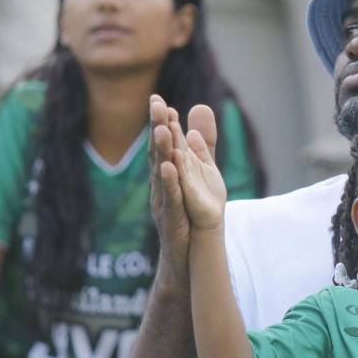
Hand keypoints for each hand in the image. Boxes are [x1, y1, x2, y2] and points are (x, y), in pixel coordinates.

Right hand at [150, 96, 217, 279]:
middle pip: (157, 153)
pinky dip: (168, 183)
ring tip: (164, 129)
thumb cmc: (188, 219)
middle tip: (156, 103)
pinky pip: (170, 199)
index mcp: (167, 178)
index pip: (164, 146)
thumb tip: (200, 128)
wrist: (186, 259)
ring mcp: (163, 204)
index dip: (161, 123)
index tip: (160, 98)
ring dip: (161, 151)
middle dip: (157, 128)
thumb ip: (202, 152)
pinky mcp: (171, 220)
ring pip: (161, 174)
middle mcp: (160, 187)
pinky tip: (168, 167)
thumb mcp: (198, 180)